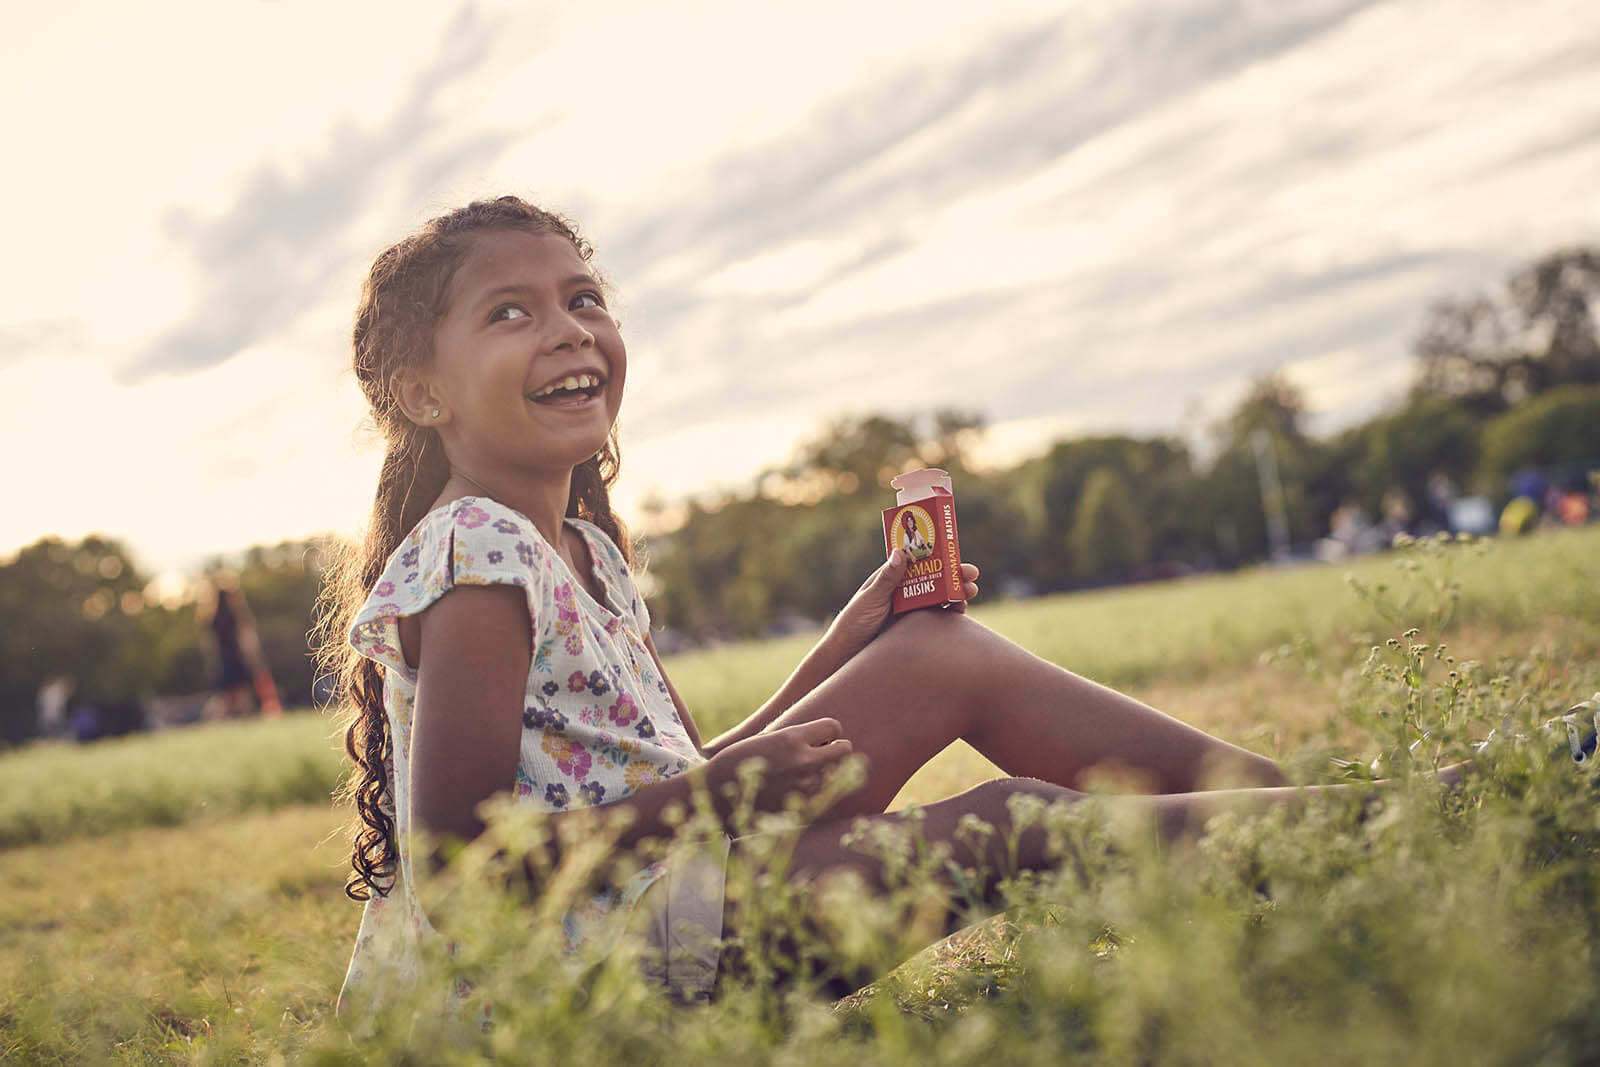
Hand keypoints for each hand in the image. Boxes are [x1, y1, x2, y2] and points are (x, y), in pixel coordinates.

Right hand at [706, 718, 853, 814]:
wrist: (717, 792)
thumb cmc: (739, 761)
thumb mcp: (768, 740)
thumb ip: (797, 739)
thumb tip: (826, 738)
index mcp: (792, 738)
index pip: (834, 727)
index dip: (830, 731)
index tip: (822, 737)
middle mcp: (802, 761)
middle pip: (844, 750)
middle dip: (837, 749)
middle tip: (824, 753)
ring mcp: (803, 787)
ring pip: (834, 774)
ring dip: (825, 772)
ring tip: (803, 774)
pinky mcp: (801, 808)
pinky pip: (823, 796)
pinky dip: (816, 792)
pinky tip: (798, 791)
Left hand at [827, 554, 983, 656]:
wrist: (849, 653)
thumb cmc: (853, 621)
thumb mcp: (870, 598)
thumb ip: (887, 579)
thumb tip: (900, 552)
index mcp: (892, 578)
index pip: (919, 562)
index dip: (938, 556)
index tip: (954, 553)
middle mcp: (904, 591)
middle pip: (934, 579)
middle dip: (954, 575)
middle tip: (971, 575)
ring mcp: (912, 609)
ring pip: (939, 597)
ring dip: (956, 593)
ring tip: (970, 593)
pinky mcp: (916, 627)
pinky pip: (937, 618)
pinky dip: (951, 614)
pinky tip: (960, 611)